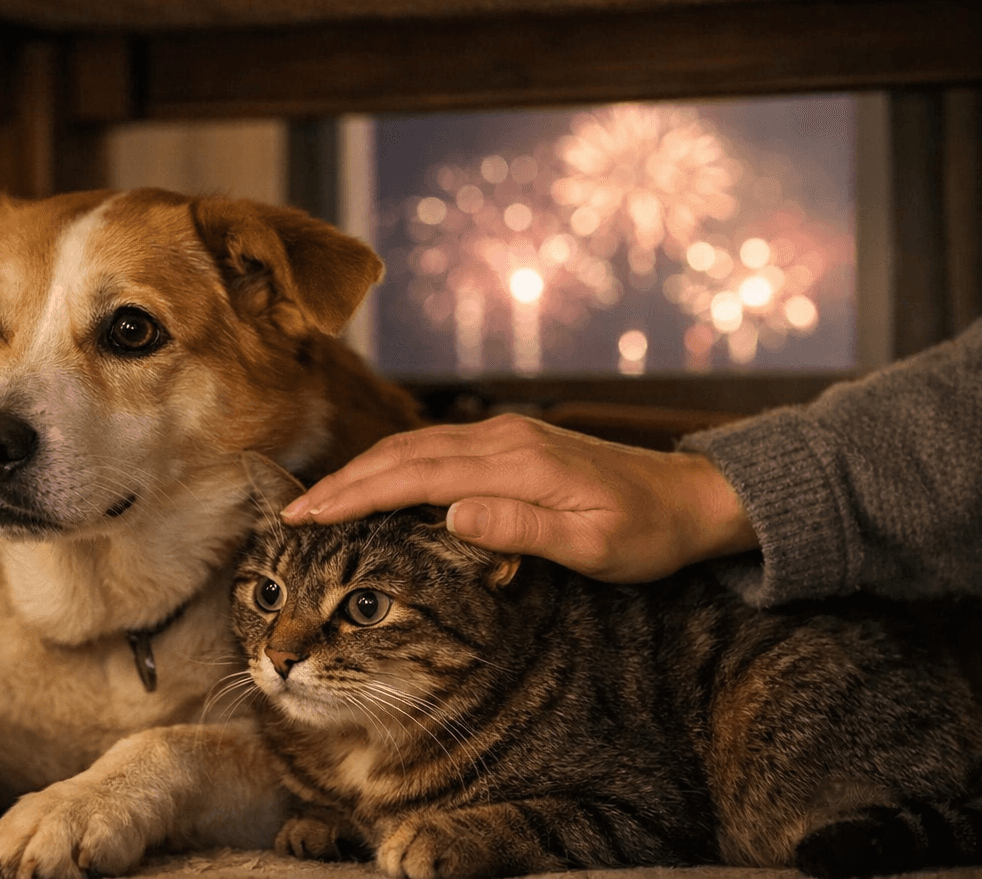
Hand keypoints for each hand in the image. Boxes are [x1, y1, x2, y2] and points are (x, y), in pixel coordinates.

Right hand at [281, 414, 756, 583]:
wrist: (691, 497)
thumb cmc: (646, 531)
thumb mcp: (592, 546)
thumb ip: (520, 529)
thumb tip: (448, 515)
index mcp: (515, 462)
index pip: (415, 476)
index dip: (356, 496)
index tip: (308, 517)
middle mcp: (502, 439)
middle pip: (404, 454)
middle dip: (344, 483)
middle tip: (290, 514)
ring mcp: (506, 436)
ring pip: (416, 447)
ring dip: (364, 472)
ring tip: (319, 502)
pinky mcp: (511, 444)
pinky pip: (437, 449)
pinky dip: (395, 466)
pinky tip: (378, 485)